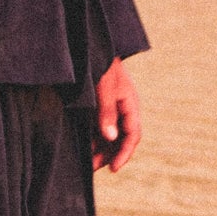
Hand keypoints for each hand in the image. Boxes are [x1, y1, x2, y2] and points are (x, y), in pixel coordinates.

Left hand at [93, 58, 140, 172]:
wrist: (92, 46)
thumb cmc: (101, 65)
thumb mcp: (104, 88)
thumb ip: (107, 113)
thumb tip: (111, 138)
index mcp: (130, 105)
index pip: (132, 135)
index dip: (124, 154)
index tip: (113, 168)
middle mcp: (123, 109)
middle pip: (121, 139)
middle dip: (109, 155)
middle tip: (94, 169)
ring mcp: (112, 108)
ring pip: (110, 135)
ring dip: (100, 149)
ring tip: (87, 163)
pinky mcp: (100, 106)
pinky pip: (100, 127)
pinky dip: (93, 139)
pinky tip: (83, 147)